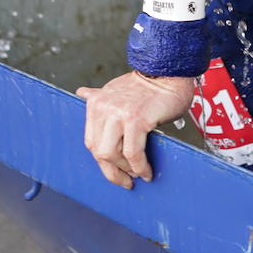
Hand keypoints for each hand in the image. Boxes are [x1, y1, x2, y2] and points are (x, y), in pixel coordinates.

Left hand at [77, 71, 195, 188]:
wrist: (169, 71)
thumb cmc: (148, 85)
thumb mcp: (117, 88)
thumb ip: (101, 98)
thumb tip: (82, 93)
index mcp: (96, 102)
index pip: (91, 141)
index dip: (102, 160)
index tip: (114, 171)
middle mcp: (103, 107)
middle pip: (98, 151)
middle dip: (112, 171)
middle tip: (126, 181)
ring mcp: (118, 113)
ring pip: (112, 154)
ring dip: (126, 170)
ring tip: (138, 175)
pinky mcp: (136, 119)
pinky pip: (133, 153)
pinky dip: (140, 167)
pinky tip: (146, 171)